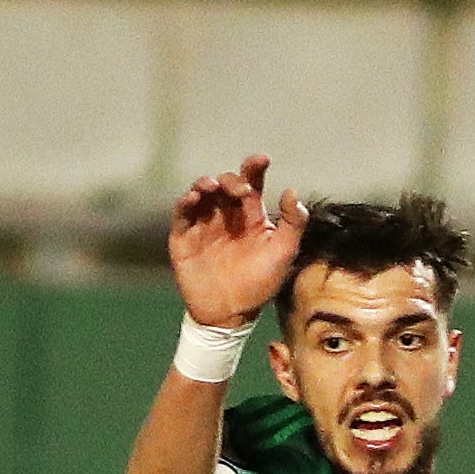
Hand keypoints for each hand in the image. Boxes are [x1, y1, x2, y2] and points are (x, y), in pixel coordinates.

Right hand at [170, 156, 303, 328]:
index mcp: (250, 215)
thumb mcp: (284, 253)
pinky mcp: (184, 238)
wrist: (231, 314)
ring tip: (212, 186)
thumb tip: (291, 191)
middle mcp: (226, 214)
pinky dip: (185, 203)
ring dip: (205, 184)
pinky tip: (193, 198)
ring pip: (201, 193)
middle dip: (232, 180)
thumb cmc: (259, 284)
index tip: (263, 159)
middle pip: (225, 185)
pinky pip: (181, 214)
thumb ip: (293, 223)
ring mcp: (203, 224)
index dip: (255, 168)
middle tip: (240, 188)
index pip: (252, 183)